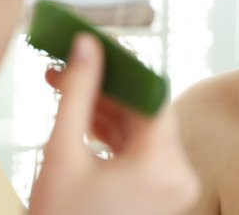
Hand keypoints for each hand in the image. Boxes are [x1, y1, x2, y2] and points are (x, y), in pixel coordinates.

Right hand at [28, 33, 198, 214]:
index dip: (121, 65)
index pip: (151, 92)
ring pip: (138, 127)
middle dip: (104, 85)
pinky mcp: (157, 192)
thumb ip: (77, 94)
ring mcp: (169, 186)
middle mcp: (177, 175)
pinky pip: (136, 149)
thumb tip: (87, 47)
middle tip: (70, 63)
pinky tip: (79, 115)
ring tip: (64, 85)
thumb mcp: (62, 155)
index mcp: (162, 166)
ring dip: (103, 106)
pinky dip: (109, 132)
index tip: (94, 47)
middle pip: (144, 109)